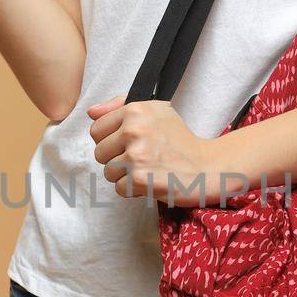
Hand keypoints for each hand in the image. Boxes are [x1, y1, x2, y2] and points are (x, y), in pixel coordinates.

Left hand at [88, 95, 224, 206]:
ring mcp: (136, 155)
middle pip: (99, 153)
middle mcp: (134, 130)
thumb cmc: (181, 140)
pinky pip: (119, 188)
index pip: (96, 129)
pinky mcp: (140, 179)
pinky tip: (150, 181)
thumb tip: (90, 112)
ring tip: (147, 170)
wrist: (206, 167)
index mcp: (136, 110)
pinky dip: (133, 190)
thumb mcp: (156, 111)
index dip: (110, 140)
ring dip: (125, 176)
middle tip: (141, 159)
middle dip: (116, 159)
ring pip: (108, 172)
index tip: (128, 144)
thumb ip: (119, 107)